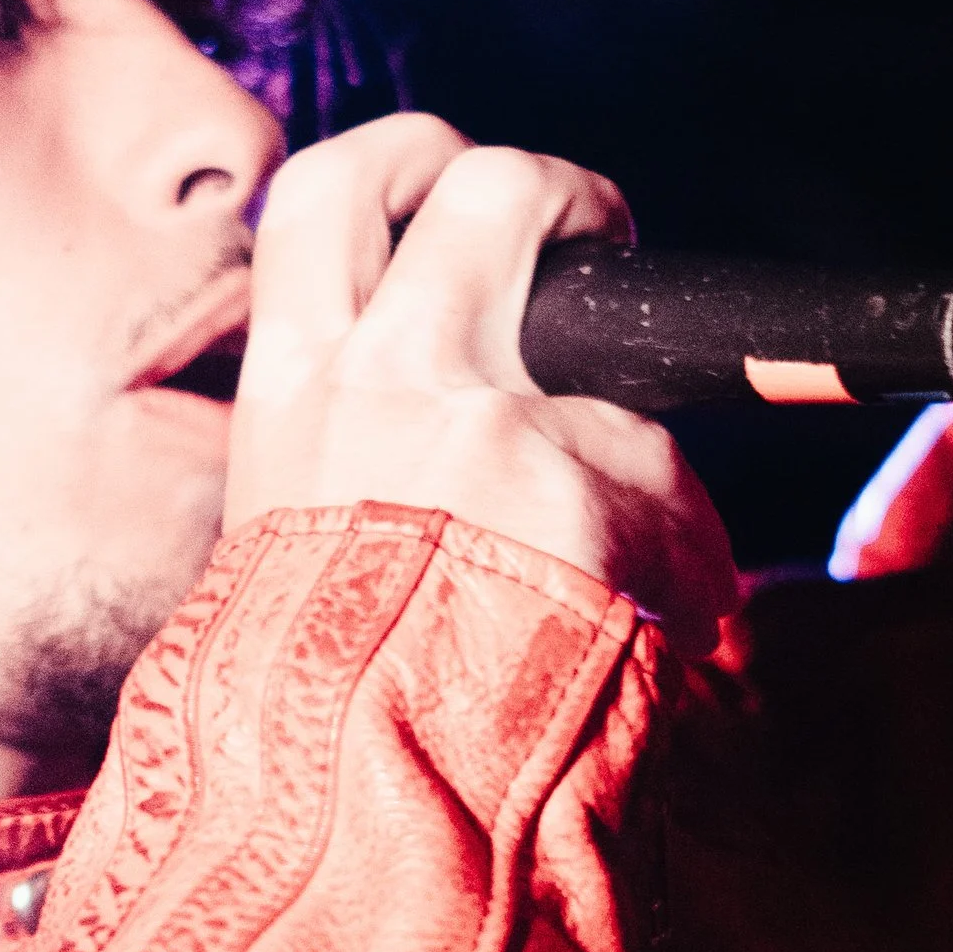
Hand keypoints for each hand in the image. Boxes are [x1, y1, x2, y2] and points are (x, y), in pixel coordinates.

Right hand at [225, 114, 737, 649]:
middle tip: (581, 237)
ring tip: (643, 476)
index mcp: (291, 384)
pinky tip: (663, 612)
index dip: (401, 168)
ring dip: (637, 387)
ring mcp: (482, 419)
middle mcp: (380, 372)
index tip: (444, 190)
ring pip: (598, 320)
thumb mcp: (277, 535)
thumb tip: (418, 438)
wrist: (339, 784)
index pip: (325, 195)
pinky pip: (662, 479)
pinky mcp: (576, 482)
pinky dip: (676, 544)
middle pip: (479, 181)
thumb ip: (340, 451)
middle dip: (548, 188)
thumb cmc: (303, 689)